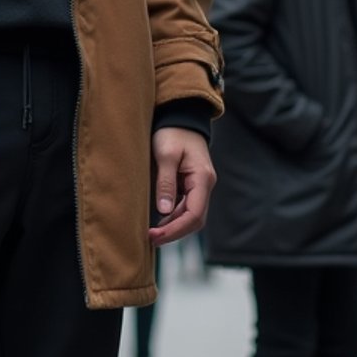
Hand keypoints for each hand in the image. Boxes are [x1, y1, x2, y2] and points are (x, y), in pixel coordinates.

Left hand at [149, 128, 215, 245]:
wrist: (180, 118)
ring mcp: (200, 186)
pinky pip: (185, 207)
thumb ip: (166, 182)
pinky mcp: (191, 186)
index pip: (194, 214)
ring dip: (173, 226)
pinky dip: (173, 217)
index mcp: (202, 179)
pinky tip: (158, 221)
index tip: (155, 235)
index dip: (176, 229)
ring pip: (190, 215)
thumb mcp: (166, 154)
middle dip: (174, 232)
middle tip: (151, 238)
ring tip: (151, 233)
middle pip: (195, 219)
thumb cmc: (172, 133)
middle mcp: (205, 185)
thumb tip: (164, 211)